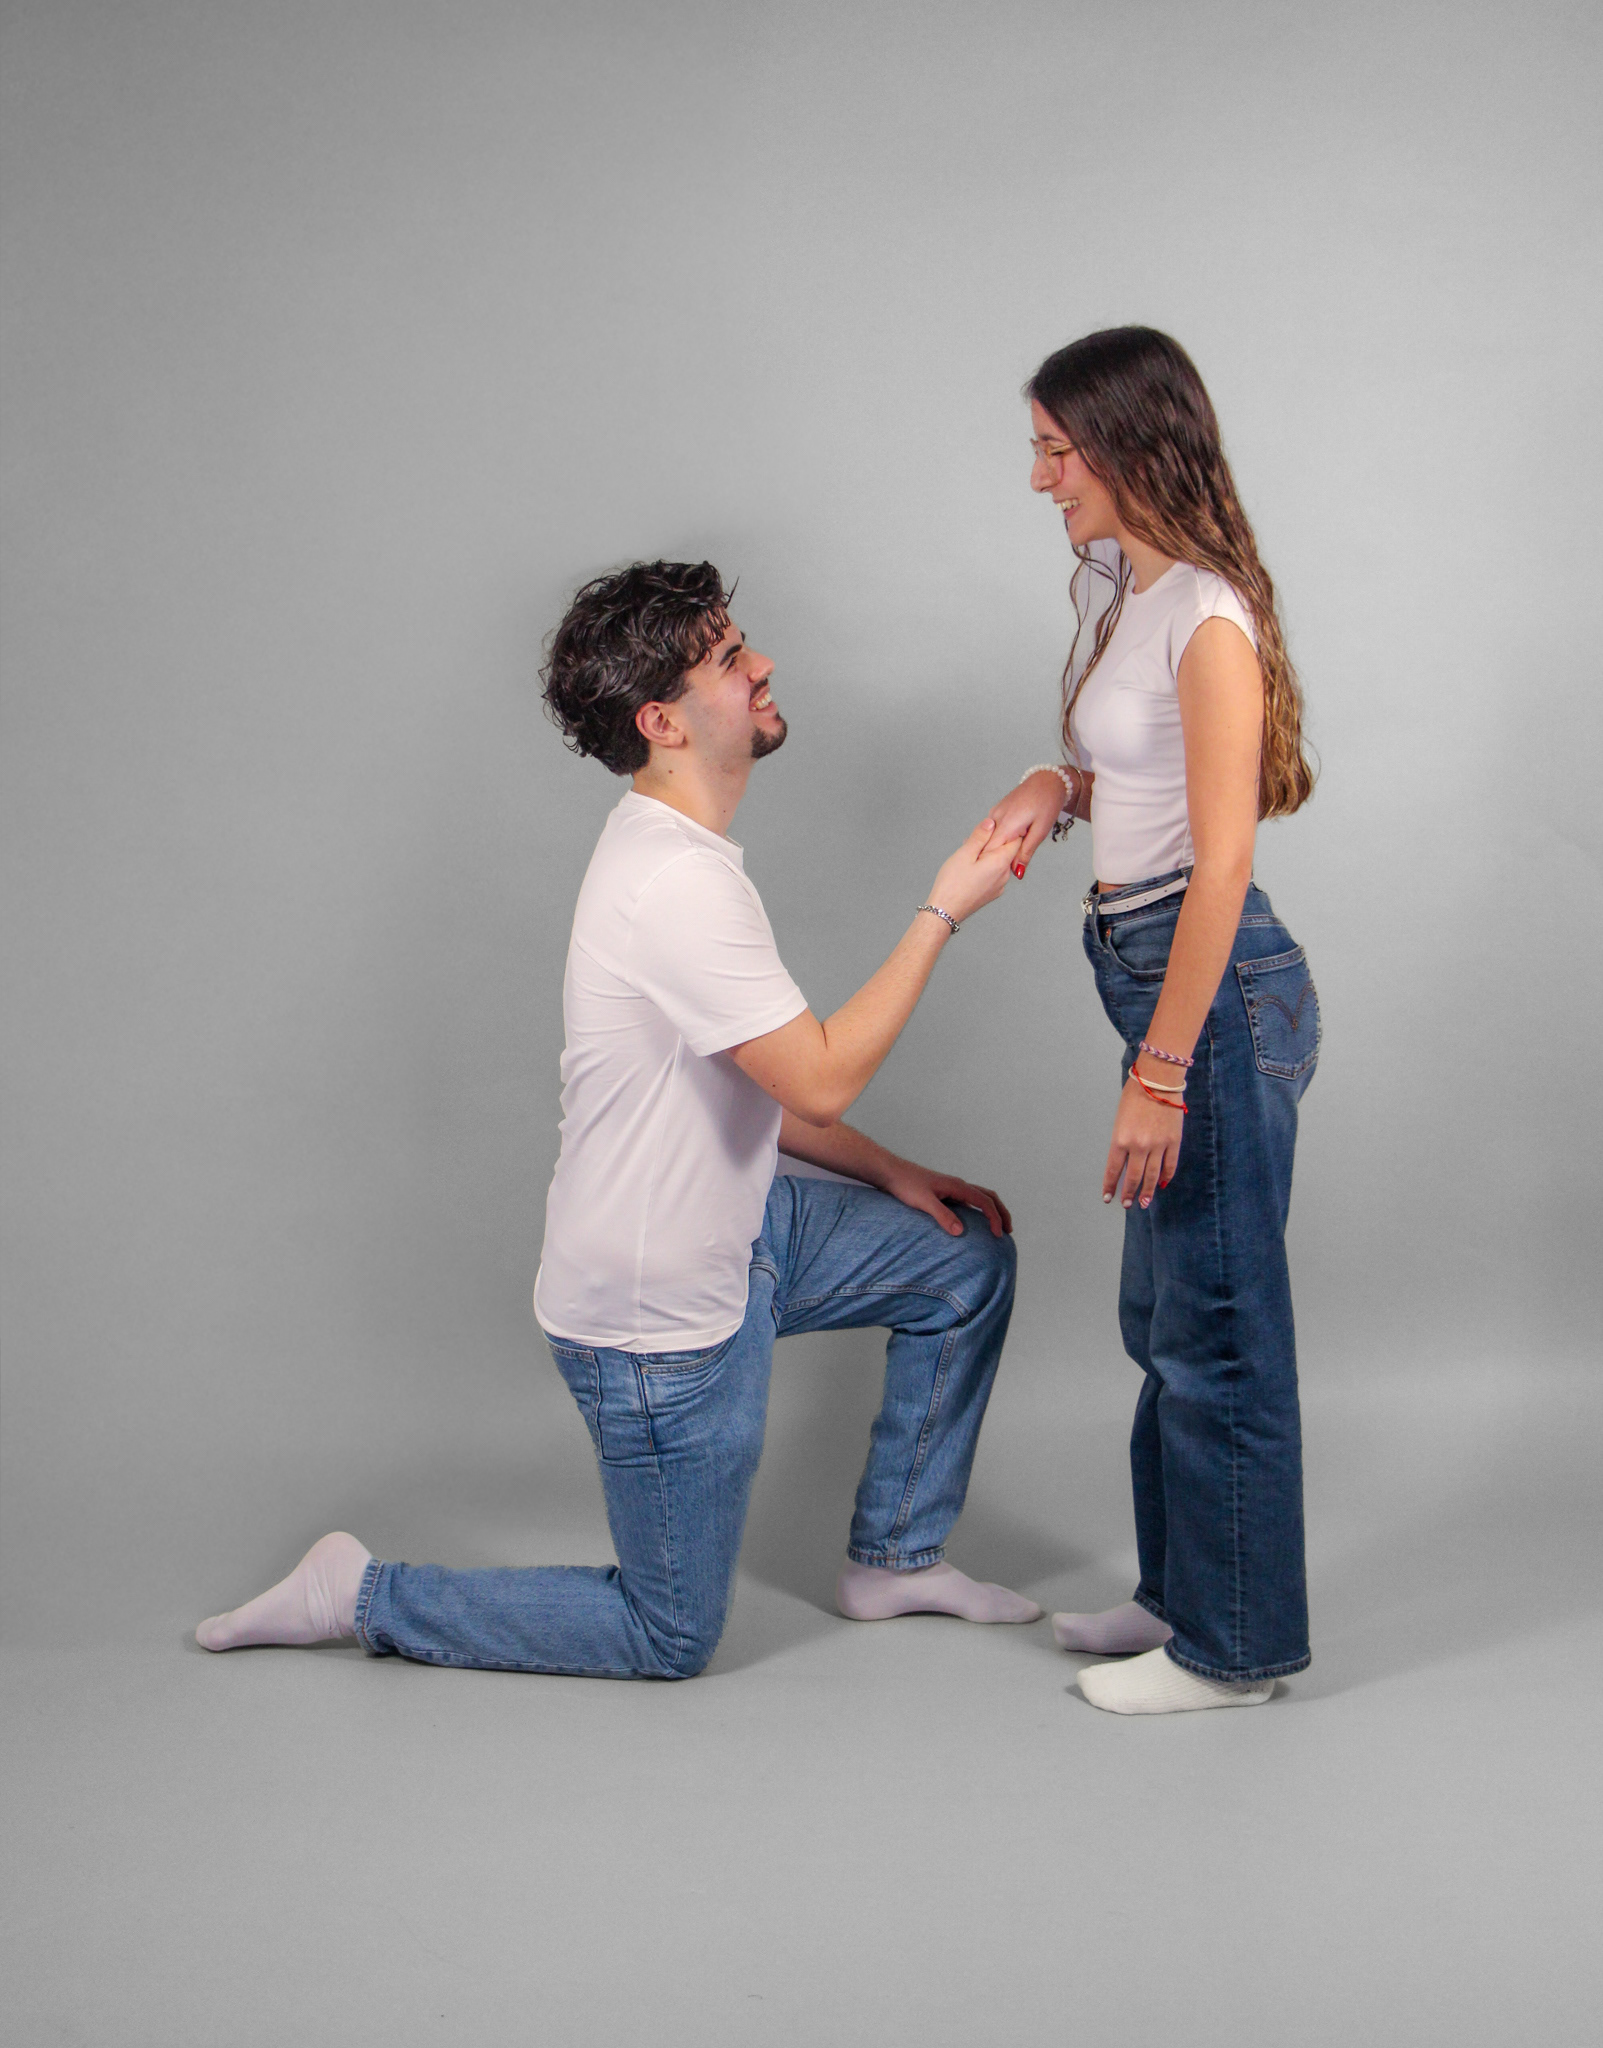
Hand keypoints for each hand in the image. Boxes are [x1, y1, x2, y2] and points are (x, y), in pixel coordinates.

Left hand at [880, 1157, 1012, 1236]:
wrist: (891, 1173)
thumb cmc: (905, 1185)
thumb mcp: (924, 1202)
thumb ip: (942, 1216)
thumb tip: (961, 1232)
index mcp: (957, 1186)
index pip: (985, 1201)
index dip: (995, 1218)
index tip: (999, 1235)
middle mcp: (958, 1185)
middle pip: (989, 1196)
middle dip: (1001, 1212)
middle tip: (1008, 1231)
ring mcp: (952, 1188)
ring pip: (980, 1197)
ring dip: (992, 1210)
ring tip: (996, 1226)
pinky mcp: (944, 1193)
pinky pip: (968, 1201)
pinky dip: (978, 1211)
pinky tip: (972, 1224)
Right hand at [926, 820, 1023, 925]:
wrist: (945, 912)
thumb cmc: (952, 884)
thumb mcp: (965, 853)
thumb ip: (980, 836)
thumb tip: (991, 823)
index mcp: (1001, 863)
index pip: (1016, 840)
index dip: (1006, 831)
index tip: (991, 830)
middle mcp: (1004, 876)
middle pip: (1006, 852)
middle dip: (992, 844)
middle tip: (972, 844)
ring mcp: (999, 886)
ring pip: (998, 863)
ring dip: (987, 857)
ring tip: (967, 859)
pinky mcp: (992, 893)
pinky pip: (993, 875)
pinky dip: (985, 869)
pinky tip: (969, 871)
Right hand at [980, 771, 1064, 879]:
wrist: (1048, 780)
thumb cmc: (1047, 803)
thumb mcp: (1040, 832)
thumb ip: (1026, 852)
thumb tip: (1017, 872)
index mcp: (1006, 824)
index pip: (990, 852)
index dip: (995, 864)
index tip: (1004, 871)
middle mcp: (996, 818)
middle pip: (989, 846)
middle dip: (999, 856)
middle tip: (1016, 857)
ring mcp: (994, 813)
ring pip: (991, 838)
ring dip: (1001, 846)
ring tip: (1020, 841)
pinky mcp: (996, 811)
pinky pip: (994, 830)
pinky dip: (1002, 837)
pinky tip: (1016, 834)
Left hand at [1103, 1076, 1182, 1210]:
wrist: (1158, 1080)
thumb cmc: (1135, 1095)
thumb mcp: (1120, 1120)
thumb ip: (1122, 1142)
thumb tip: (1125, 1162)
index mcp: (1120, 1139)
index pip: (1113, 1170)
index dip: (1110, 1185)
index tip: (1107, 1197)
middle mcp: (1139, 1147)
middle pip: (1133, 1178)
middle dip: (1129, 1193)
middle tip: (1127, 1204)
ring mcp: (1158, 1146)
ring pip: (1152, 1177)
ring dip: (1147, 1192)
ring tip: (1143, 1202)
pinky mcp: (1174, 1142)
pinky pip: (1169, 1166)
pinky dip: (1165, 1177)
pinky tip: (1161, 1184)